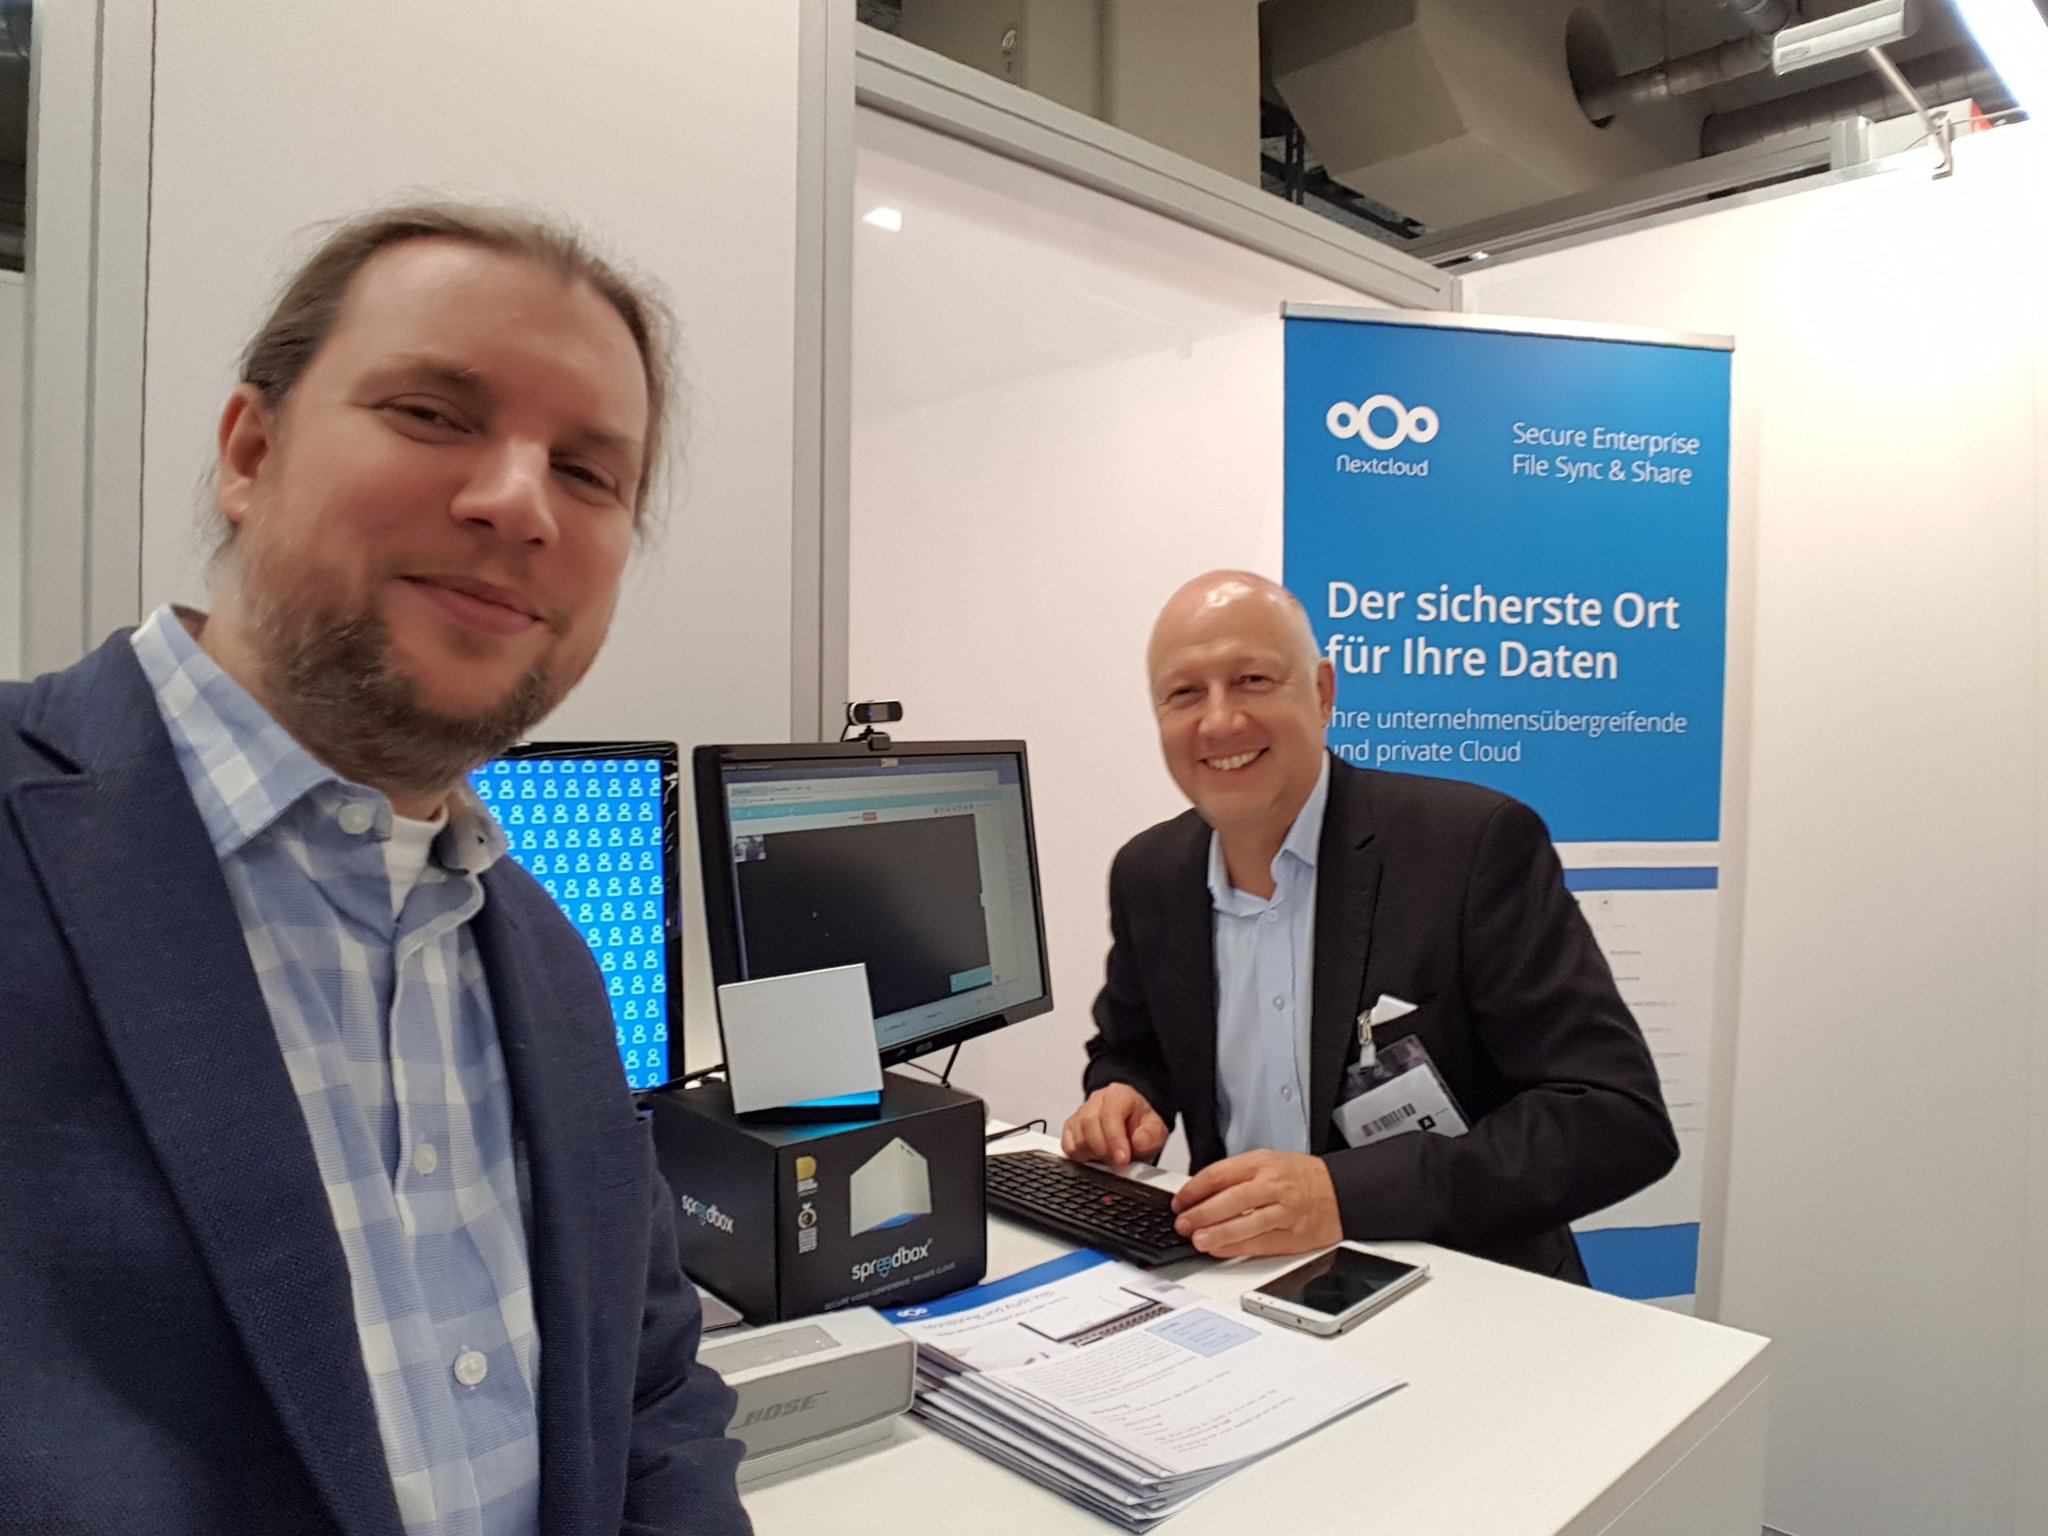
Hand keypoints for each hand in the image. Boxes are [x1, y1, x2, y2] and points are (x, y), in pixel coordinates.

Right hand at [1060, 1084, 1166, 1167]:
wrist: (1132, 1128)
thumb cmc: (1141, 1127)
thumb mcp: (1156, 1131)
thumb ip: (1151, 1136)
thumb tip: (1139, 1142)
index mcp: (1118, 1095)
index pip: (1110, 1113)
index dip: (1115, 1139)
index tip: (1122, 1159)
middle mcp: (1097, 1101)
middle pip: (1089, 1123)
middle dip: (1103, 1149)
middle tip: (1117, 1162)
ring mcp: (1081, 1113)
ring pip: (1077, 1137)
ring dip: (1093, 1154)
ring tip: (1109, 1157)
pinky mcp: (1071, 1128)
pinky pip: (1068, 1146)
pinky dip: (1081, 1157)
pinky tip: (1095, 1157)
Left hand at [1171, 1149, 1342, 1257]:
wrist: (1341, 1192)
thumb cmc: (1302, 1177)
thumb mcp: (1269, 1162)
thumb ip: (1237, 1175)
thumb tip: (1201, 1193)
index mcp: (1263, 1163)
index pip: (1220, 1174)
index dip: (1194, 1189)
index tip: (1180, 1201)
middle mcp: (1273, 1186)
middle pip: (1229, 1200)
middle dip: (1201, 1214)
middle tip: (1182, 1223)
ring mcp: (1284, 1212)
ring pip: (1245, 1224)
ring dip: (1217, 1234)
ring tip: (1197, 1240)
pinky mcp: (1293, 1237)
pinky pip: (1259, 1244)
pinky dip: (1236, 1248)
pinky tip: (1220, 1249)